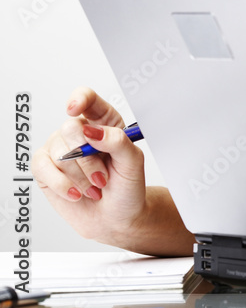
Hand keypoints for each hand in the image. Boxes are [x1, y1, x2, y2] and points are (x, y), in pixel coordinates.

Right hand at [31, 87, 191, 254]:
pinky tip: (76, 193)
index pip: (88, 99)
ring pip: (59, 153)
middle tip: (102, 178)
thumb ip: (117, 141)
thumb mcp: (133, 162)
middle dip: (88, 159)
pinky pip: (42, 168)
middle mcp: (80, 132)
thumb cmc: (127, 187)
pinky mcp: (45, 168)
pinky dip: (61, 184)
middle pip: (71, 129)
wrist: (116, 217)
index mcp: (105, 122)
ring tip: (94, 187)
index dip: (79, 99)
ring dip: (80, 177)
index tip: (74, 109)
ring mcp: (60, 148)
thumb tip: (92, 131)